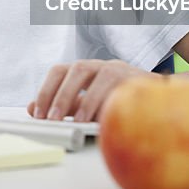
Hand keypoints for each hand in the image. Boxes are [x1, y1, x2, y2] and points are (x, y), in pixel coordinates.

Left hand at [27, 59, 154, 122]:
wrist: (155, 100)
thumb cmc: (116, 101)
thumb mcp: (87, 104)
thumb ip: (65, 106)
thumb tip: (32, 108)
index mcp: (85, 70)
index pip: (59, 71)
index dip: (46, 91)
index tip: (37, 114)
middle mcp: (101, 66)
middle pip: (78, 69)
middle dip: (63, 95)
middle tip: (53, 119)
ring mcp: (122, 70)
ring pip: (103, 76)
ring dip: (89, 100)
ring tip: (78, 122)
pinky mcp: (141, 80)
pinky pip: (126, 89)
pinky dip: (114, 103)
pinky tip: (106, 119)